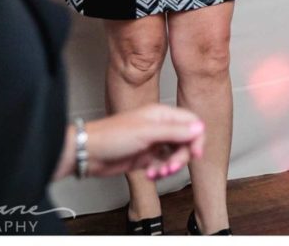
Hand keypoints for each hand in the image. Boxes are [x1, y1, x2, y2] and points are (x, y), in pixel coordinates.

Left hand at [85, 105, 205, 179]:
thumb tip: (199, 127)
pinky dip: (159, 172)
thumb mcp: (146, 133)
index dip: (197, 138)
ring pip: (174, 156)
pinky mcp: (146, 158)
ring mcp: (153, 143)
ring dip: (170, 167)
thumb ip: (174, 131)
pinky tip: (150, 175)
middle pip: (185, 142)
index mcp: (162, 115)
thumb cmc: (112, 136)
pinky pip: (162, 165)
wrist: (90, 154)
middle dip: (181, 157)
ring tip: (157, 173)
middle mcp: (160, 127)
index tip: (195, 154)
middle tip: (171, 167)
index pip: (191, 123)